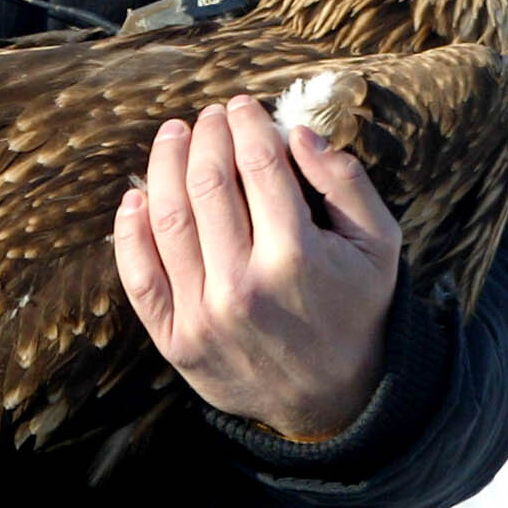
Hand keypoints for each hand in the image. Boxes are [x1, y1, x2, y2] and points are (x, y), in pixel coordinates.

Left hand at [112, 94, 401, 439]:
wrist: (333, 401)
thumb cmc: (355, 308)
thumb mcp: (378, 245)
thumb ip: (345, 182)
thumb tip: (296, 132)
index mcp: (297, 256)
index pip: (258, 164)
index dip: (247, 124)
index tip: (242, 106)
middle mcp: (244, 284)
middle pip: (208, 183)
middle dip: (207, 135)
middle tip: (210, 116)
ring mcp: (204, 315)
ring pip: (167, 219)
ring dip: (164, 165)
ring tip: (174, 136)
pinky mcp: (175, 340)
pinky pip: (138, 275)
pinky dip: (129, 230)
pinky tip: (135, 196)